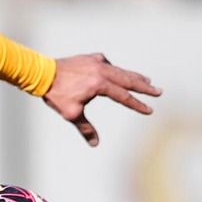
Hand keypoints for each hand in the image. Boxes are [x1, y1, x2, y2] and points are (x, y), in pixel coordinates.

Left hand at [42, 53, 161, 146]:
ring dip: (134, 76)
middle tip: (159, 91)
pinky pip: (107, 63)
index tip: (149, 110)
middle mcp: (101, 70)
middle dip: (144, 87)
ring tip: (147, 80)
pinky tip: (118, 72)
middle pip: (128, 80)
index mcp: (99, 84)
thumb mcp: (71, 114)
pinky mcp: (90, 57)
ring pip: (120, 70)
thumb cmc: (56, 94)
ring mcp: (96, 61)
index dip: (137, 104)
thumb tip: (95, 144)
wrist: (42, 73)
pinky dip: (115, 69)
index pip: (124, 97)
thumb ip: (86, 128)